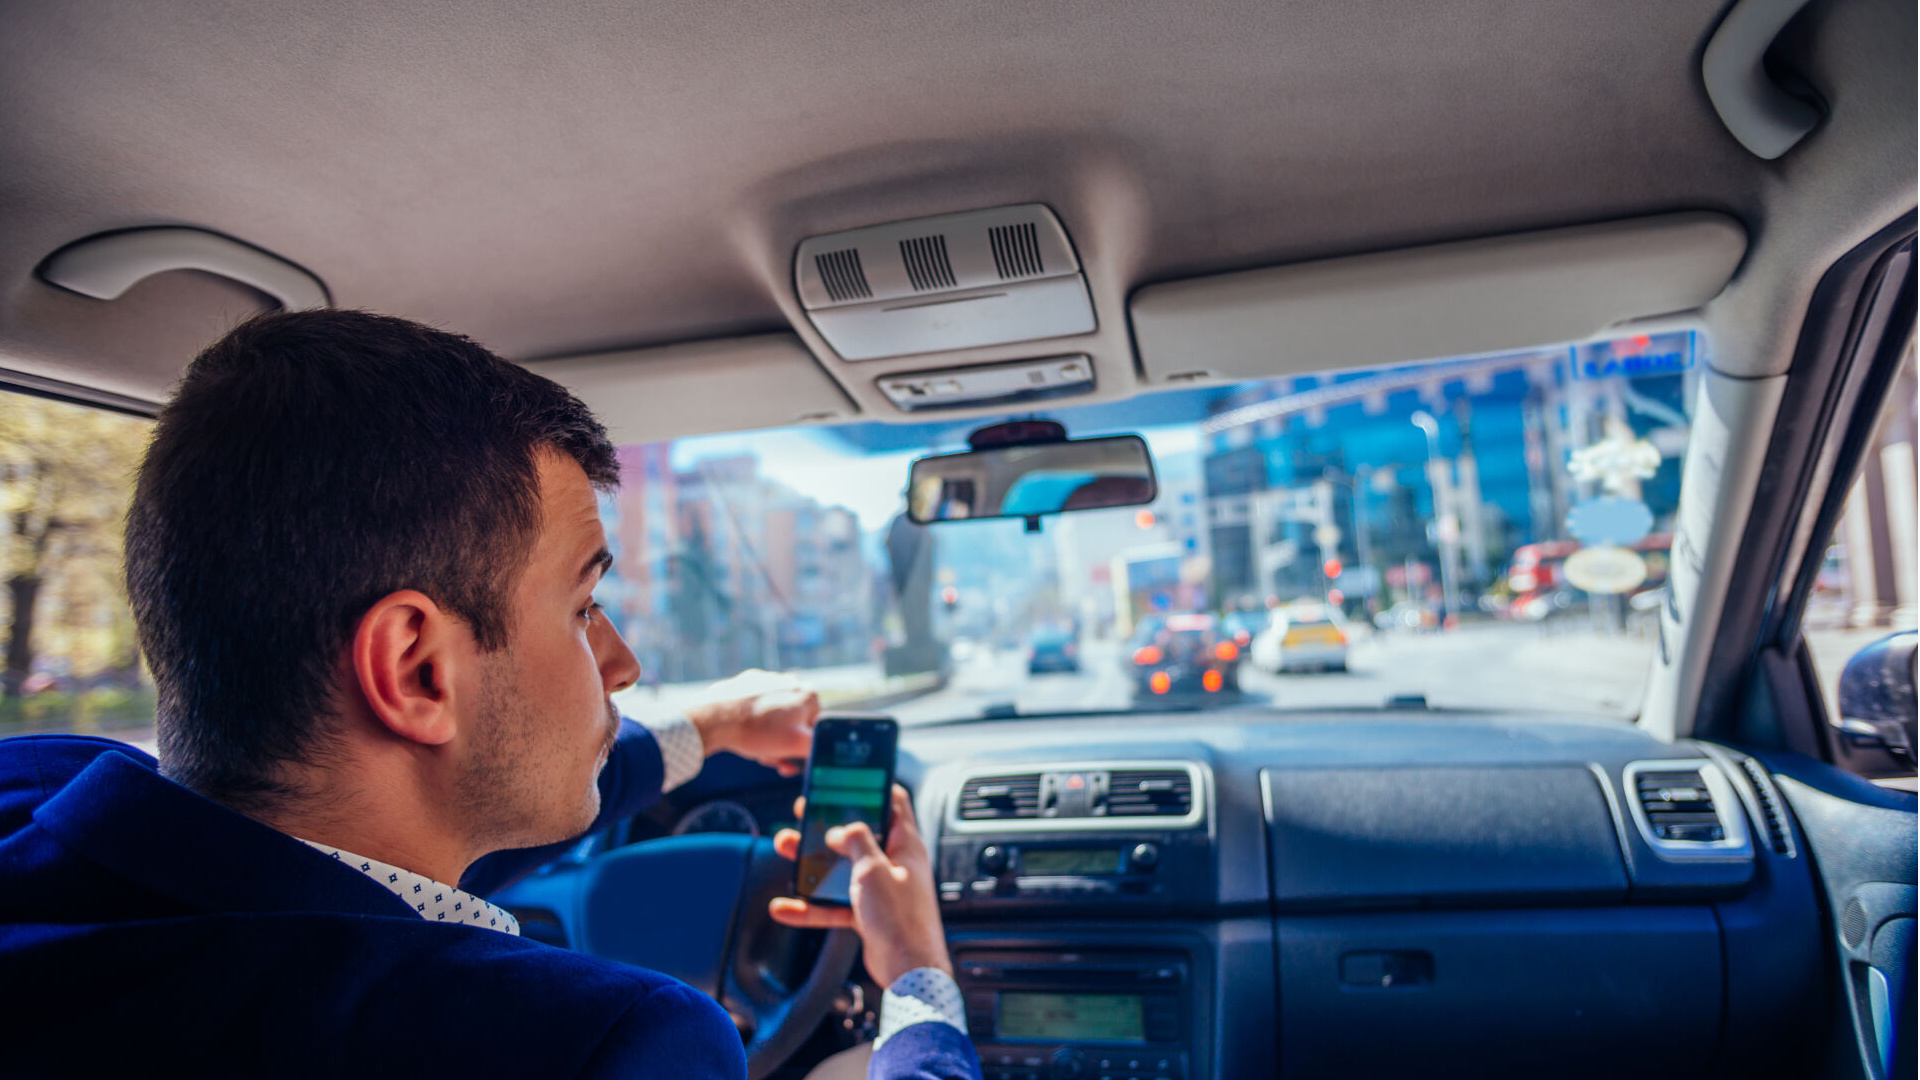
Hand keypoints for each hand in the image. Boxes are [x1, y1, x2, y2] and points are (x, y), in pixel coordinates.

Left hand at [685, 670, 820, 776]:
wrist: (714, 719)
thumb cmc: (757, 731)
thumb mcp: (797, 745)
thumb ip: (819, 745)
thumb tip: (826, 746)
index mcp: (808, 694)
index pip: (815, 727)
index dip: (803, 747)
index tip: (788, 759)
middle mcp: (790, 682)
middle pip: (794, 721)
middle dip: (783, 743)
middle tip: (769, 758)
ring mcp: (766, 680)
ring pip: (775, 715)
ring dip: (769, 735)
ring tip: (755, 748)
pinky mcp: (745, 683)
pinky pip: (756, 706)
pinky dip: (753, 720)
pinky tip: (743, 732)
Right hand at [768, 785, 951, 986]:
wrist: (909, 972)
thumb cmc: (902, 920)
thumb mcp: (875, 870)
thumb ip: (857, 842)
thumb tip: (842, 829)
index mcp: (905, 844)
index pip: (893, 802)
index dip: (871, 787)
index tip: (847, 779)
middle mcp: (894, 863)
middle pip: (858, 835)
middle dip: (828, 824)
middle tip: (805, 813)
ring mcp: (880, 888)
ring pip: (841, 868)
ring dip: (812, 862)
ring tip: (786, 847)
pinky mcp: (867, 913)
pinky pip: (835, 904)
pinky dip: (811, 905)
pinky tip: (786, 907)